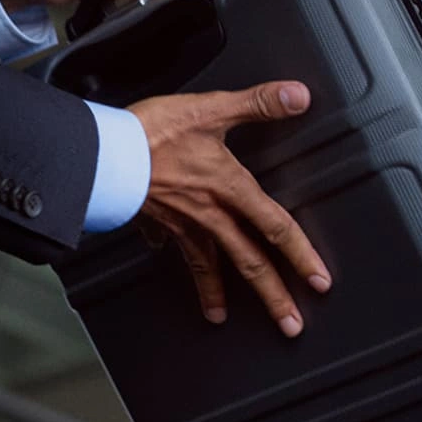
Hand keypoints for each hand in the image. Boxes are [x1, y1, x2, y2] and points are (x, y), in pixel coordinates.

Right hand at [132, 81, 326, 336]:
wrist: (102, 154)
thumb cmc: (152, 134)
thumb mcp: (211, 109)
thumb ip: (258, 103)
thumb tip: (297, 96)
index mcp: (230, 189)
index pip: (277, 229)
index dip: (302, 256)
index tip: (318, 283)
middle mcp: (209, 214)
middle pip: (250, 262)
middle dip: (273, 297)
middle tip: (290, 325)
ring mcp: (181, 224)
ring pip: (207, 265)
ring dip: (216, 294)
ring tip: (220, 317)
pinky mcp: (154, 221)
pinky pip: (166, 244)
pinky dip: (168, 251)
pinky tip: (167, 256)